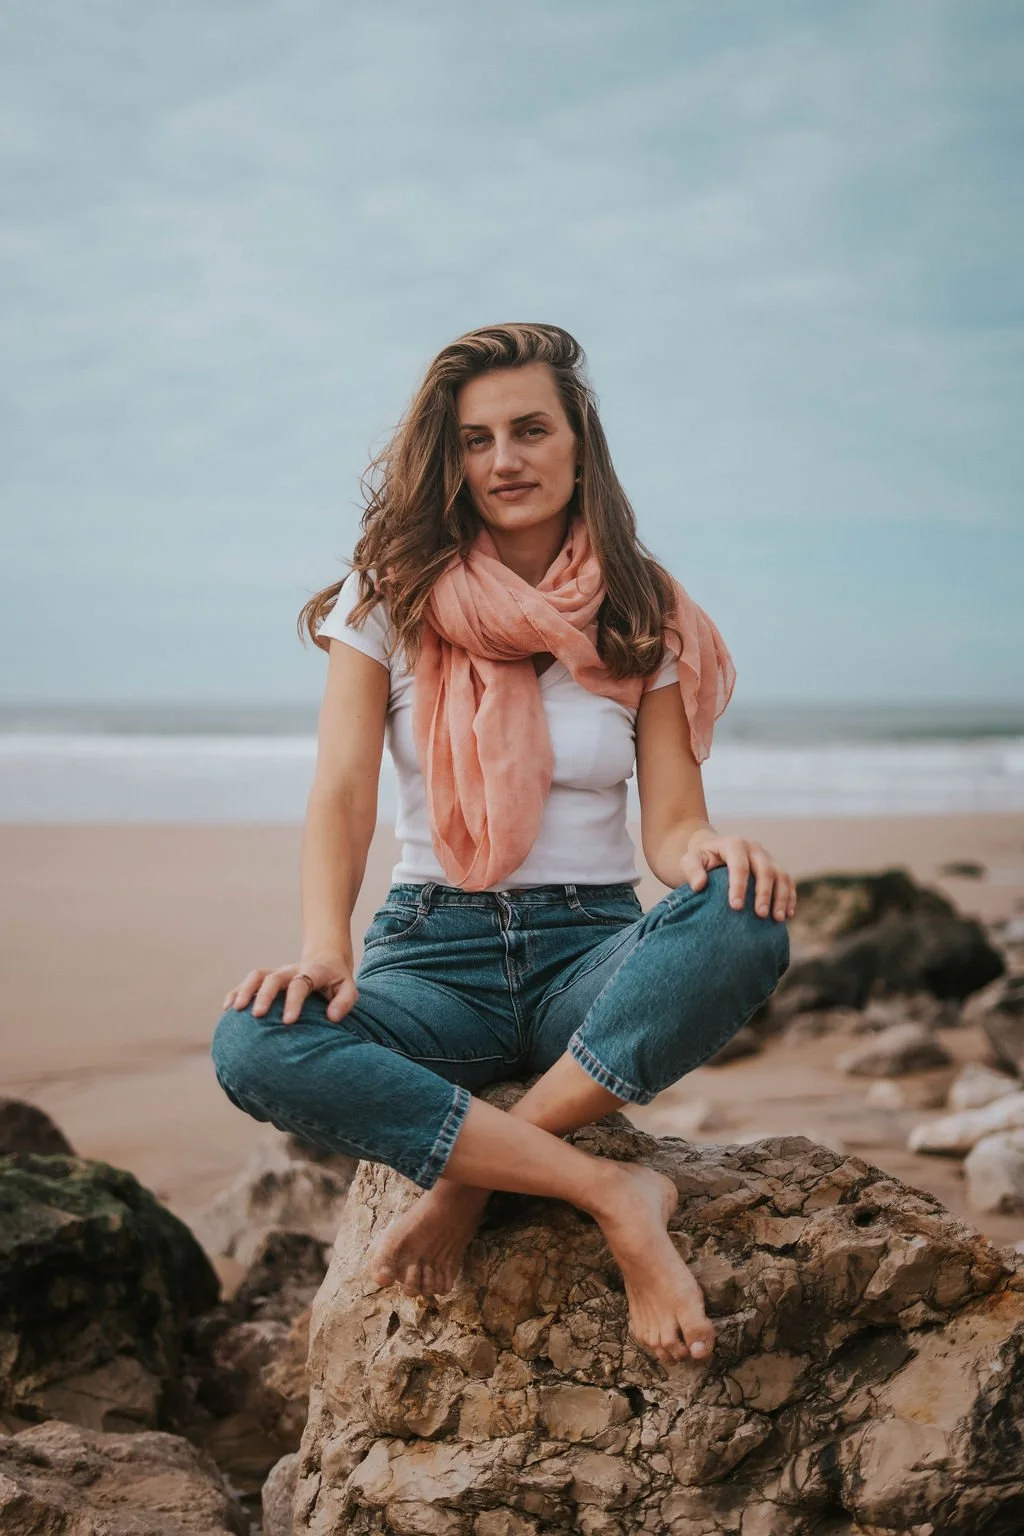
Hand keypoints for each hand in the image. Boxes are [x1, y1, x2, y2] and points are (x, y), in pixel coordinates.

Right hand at [223, 951, 357, 1024]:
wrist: (326, 959)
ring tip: (235, 1009)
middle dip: (264, 995)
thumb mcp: (349, 989)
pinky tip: (228, 1007)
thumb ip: (345, 1002)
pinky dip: (236, 992)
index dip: (293, 1001)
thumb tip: (332, 1018)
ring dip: (245, 990)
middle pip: (274, 978)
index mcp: (313, 972)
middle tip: (257, 1015)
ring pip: (257, 975)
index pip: (300, 984)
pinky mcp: (268, 977)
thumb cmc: (337, 981)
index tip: (288, 1021)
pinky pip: (249, 981)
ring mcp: (278, 972)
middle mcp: (291, 970)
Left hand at [680, 830, 795, 921]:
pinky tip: (787, 915)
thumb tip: (700, 885)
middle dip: (764, 893)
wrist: (712, 850)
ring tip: (777, 919)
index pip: (739, 865)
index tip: (735, 907)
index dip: (739, 886)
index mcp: (734, 844)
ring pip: (781, 875)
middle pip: (765, 870)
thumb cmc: (700, 859)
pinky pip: (788, 881)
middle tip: (760, 915)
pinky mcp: (775, 868)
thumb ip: (692, 870)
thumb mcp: (690, 860)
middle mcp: (754, 848)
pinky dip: (789, 897)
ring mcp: (767, 857)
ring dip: (781, 897)